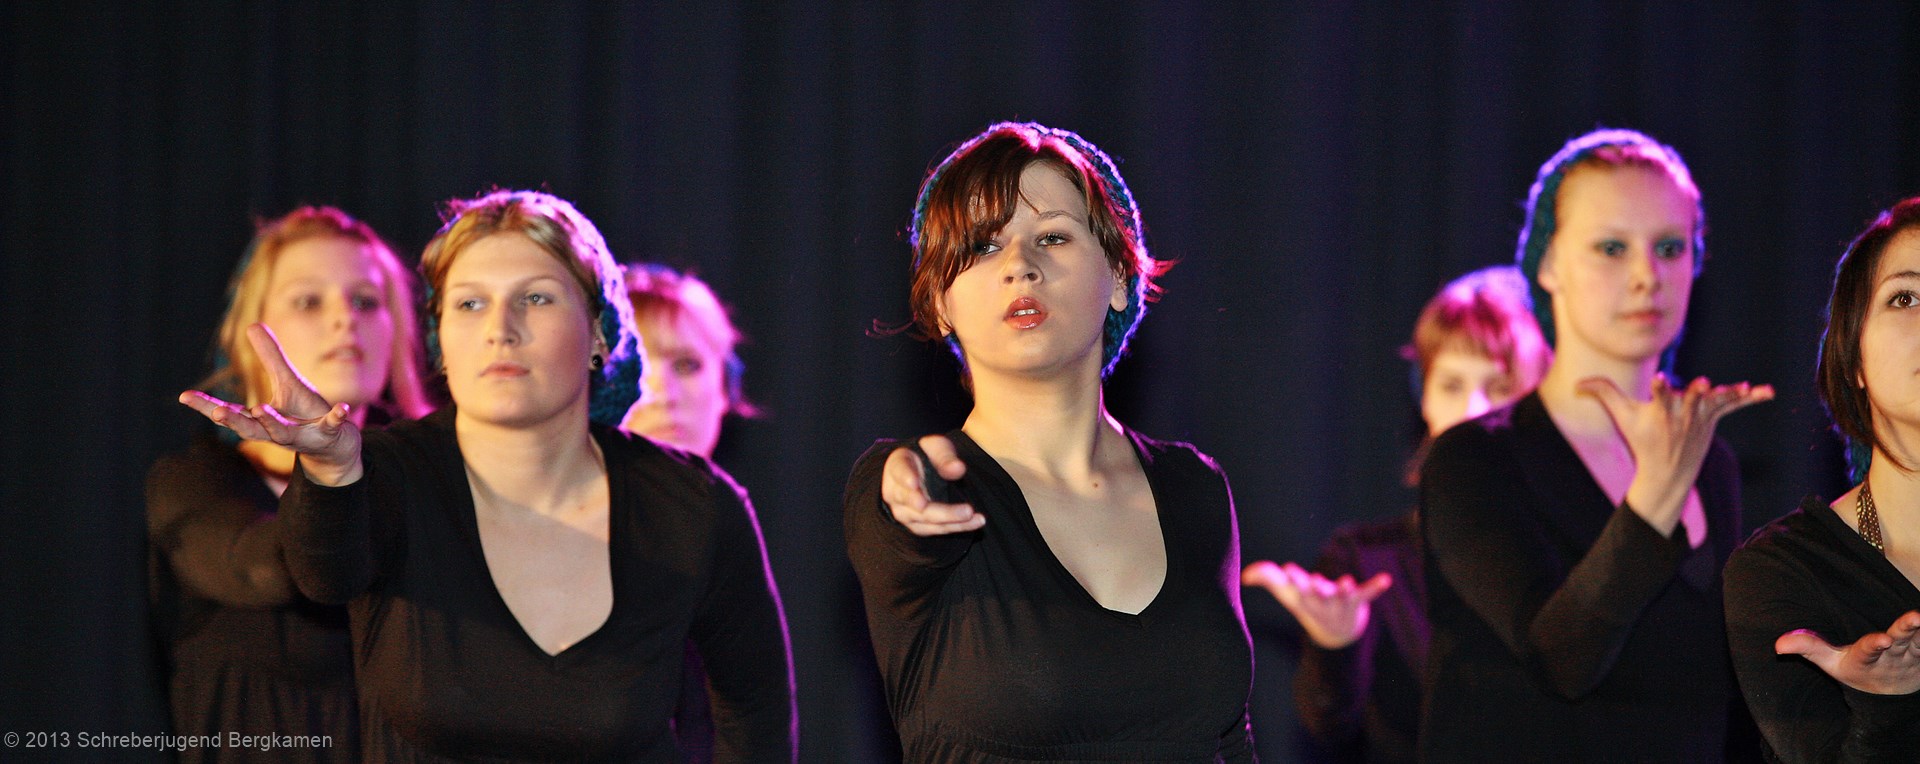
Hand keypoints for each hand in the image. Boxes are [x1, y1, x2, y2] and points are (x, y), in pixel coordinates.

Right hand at [178, 324, 363, 484]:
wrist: (334, 443)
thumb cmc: (303, 412)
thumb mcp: (285, 381)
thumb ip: (270, 357)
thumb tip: (251, 325)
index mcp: (261, 419)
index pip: (229, 412)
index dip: (206, 405)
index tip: (185, 396)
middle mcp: (276, 431)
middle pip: (250, 429)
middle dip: (235, 420)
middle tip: (219, 411)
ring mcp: (302, 435)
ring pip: (283, 434)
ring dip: (272, 423)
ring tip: (262, 409)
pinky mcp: (327, 433)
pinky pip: (331, 425)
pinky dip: (336, 418)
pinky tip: (342, 408)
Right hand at [879, 434, 982, 536]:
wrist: (921, 472)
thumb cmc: (927, 455)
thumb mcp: (936, 447)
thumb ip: (945, 456)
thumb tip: (958, 469)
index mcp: (897, 465)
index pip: (899, 471)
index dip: (905, 477)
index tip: (914, 483)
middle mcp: (895, 492)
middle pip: (913, 502)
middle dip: (938, 509)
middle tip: (964, 510)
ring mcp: (904, 511)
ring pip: (925, 520)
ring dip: (951, 520)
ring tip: (973, 515)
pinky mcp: (916, 525)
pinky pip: (935, 529)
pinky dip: (956, 527)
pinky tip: (975, 522)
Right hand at [1242, 560, 1391, 649]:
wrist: (1336, 635)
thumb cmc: (1308, 605)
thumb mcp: (1287, 591)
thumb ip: (1267, 578)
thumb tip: (1244, 575)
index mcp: (1304, 597)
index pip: (1296, 587)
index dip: (1293, 579)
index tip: (1288, 570)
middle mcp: (1321, 600)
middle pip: (1318, 593)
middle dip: (1316, 587)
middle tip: (1314, 581)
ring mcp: (1340, 601)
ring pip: (1342, 596)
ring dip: (1344, 591)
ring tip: (1346, 583)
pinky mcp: (1357, 600)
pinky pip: (1367, 594)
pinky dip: (1376, 587)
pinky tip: (1386, 580)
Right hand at [1577, 374, 1771, 530]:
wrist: (1668, 472)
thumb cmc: (1642, 439)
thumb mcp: (1621, 417)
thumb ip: (1602, 393)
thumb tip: (1577, 383)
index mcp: (1659, 413)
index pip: (1659, 397)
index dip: (1661, 388)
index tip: (1661, 379)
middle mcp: (1682, 415)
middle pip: (1691, 400)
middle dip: (1697, 393)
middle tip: (1702, 383)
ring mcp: (1701, 417)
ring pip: (1715, 402)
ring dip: (1728, 395)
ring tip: (1741, 387)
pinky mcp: (1714, 417)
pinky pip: (1734, 405)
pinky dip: (1751, 398)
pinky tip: (1768, 391)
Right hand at [1775, 610, 1919, 695]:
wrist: (1889, 697)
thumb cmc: (1856, 672)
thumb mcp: (1830, 664)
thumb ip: (1808, 648)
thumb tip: (1777, 644)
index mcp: (1865, 660)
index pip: (1869, 651)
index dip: (1875, 645)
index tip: (1883, 640)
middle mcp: (1891, 658)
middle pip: (1900, 641)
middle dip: (1906, 629)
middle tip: (1915, 618)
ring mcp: (1911, 656)